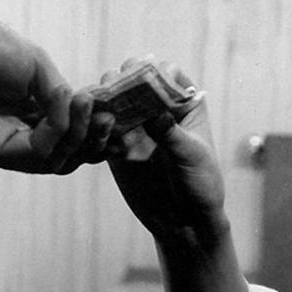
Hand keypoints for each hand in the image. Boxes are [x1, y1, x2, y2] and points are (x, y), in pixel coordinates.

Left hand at [0, 0, 107, 173]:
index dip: (95, 129)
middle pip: (66, 155)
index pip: (68, 135)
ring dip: (80, 137)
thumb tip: (83, 116)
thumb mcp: (36, 66)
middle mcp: (14, 134)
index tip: (117, 114)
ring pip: (55, 161)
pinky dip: (59, 133)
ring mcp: (0, 145)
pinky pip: (35, 153)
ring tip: (90, 107)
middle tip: (109, 118)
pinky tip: (69, 108)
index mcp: (26, 113)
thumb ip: (60, 96)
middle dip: (94, 139)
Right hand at [101, 57, 229, 245]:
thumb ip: (171, 133)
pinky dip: (93, 125)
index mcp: (185, 103)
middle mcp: (158, 108)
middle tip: (114, 92)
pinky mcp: (117, 143)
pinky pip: (100, 126)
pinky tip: (90, 131)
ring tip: (98, 109)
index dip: (153, 71)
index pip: (167, 73)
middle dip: (123, 82)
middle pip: (134, 79)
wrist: (185, 220)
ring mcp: (136, 124)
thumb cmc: (200, 183)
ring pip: (114, 99)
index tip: (142, 79)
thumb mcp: (191, 156)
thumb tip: (153, 112)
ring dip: (105, 99)